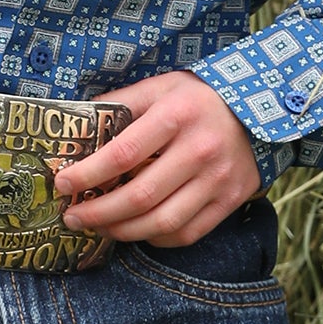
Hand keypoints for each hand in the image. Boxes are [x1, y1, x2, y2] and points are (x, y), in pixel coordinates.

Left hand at [52, 71, 260, 247]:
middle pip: (139, 195)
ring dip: (122, 232)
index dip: (87, 174)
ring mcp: (216, 179)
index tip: (62, 183)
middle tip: (71, 217)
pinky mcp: (229, 200)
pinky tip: (136, 231)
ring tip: (98, 228)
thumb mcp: (161, 86)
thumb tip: (79, 121)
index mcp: (175, 115)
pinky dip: (155, 238)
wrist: (260, 107)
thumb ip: (122, 103)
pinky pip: (186, 232)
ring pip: (161, 221)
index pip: (122, 154)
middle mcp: (198, 150)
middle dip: (98, 212)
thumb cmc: (198, 96)